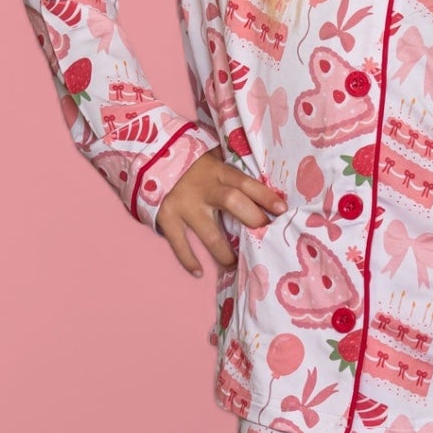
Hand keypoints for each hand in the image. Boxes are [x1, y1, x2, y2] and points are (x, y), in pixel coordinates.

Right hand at [155, 154, 285, 276]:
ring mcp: (183, 204)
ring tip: (234, 266)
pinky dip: (188, 260)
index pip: (245, 182)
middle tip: (263, 237)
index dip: (265, 196)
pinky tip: (199, 272)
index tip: (282, 210)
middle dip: (252, 220)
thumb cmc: (192, 165)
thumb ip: (232, 172)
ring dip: (225, 253)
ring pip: (209, 233)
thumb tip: (266, 184)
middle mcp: (202, 188)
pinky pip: (179, 243)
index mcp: (217, 171)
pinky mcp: (166, 217)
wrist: (150, 159)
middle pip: (232, 202)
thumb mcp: (213, 160)